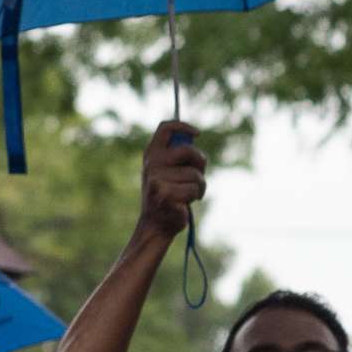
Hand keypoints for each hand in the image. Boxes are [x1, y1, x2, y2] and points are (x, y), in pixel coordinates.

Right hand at [138, 121, 207, 239]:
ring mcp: (157, 180)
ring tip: (187, 195)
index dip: (183, 126)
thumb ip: (178, 155)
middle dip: (200, 162)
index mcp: (151, 155)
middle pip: (188, 151)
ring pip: (195, 175)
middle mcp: (152, 165)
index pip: (165, 128)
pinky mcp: (165, 195)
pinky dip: (195, 197)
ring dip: (199, 186)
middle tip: (198, 173)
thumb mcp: (168, 171)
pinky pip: (194, 190)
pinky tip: (184, 204)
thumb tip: (193, 136)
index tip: (197, 134)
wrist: (155, 225)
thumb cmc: (168, 195)